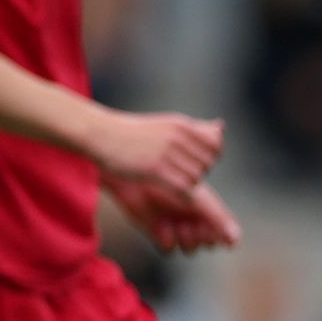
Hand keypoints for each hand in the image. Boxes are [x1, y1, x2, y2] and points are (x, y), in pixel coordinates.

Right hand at [89, 109, 223, 193]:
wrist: (100, 134)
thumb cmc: (132, 133)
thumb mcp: (167, 124)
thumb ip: (196, 129)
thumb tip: (221, 128)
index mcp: (183, 125)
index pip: (216, 146)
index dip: (211, 157)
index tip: (197, 161)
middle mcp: (179, 137)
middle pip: (207, 164)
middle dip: (198, 172)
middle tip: (178, 172)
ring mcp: (167, 153)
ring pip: (196, 178)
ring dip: (187, 183)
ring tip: (168, 178)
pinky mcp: (156, 169)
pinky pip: (185, 188)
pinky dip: (187, 196)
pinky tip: (180, 196)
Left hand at [105, 176, 241, 252]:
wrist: (133, 174)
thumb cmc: (168, 178)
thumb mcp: (197, 197)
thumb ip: (218, 218)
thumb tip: (236, 242)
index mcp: (206, 207)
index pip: (221, 231)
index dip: (217, 234)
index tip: (208, 227)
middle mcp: (192, 218)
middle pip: (206, 242)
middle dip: (200, 238)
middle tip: (189, 226)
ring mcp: (176, 226)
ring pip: (190, 248)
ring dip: (185, 240)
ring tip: (176, 225)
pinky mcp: (157, 232)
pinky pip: (168, 248)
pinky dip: (166, 239)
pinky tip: (161, 225)